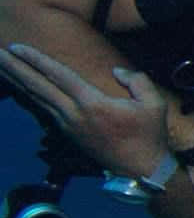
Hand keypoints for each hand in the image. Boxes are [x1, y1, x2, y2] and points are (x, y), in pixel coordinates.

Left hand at [0, 43, 170, 176]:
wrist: (141, 169)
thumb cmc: (149, 135)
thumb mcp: (154, 104)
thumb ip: (137, 81)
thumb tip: (117, 72)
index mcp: (93, 103)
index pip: (58, 76)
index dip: (36, 60)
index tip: (17, 47)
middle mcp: (74, 114)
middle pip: (37, 87)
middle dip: (15, 68)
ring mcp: (68, 125)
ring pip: (36, 99)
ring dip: (17, 81)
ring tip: (2, 67)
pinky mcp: (68, 134)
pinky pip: (43, 110)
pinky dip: (28, 96)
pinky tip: (20, 88)